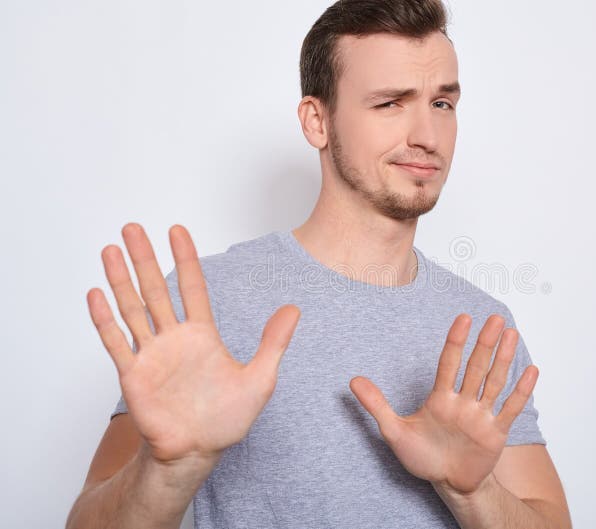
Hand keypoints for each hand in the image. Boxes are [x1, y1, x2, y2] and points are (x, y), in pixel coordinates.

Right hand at [87, 223, 300, 465]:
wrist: (198, 451)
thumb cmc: (226, 419)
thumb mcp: (260, 379)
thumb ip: (274, 343)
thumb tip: (294, 309)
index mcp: (202, 335)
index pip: (192, 287)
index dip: (185, 258)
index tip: (177, 230)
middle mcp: (174, 339)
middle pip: (156, 289)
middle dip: (144, 258)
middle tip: (132, 227)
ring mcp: (152, 355)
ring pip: (132, 309)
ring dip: (120, 280)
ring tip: (110, 250)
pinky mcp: (133, 375)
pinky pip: (117, 342)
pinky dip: (105, 319)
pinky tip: (95, 294)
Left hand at [349, 313, 538, 494]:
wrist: (447, 483)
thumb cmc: (422, 457)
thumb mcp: (394, 431)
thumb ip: (377, 405)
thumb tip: (353, 380)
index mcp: (440, 398)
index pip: (449, 363)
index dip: (456, 341)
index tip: (464, 318)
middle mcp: (463, 402)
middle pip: (475, 367)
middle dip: (485, 343)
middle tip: (495, 318)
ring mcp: (481, 415)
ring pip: (494, 382)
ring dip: (503, 359)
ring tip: (511, 334)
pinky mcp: (495, 432)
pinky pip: (510, 408)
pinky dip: (521, 391)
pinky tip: (531, 371)